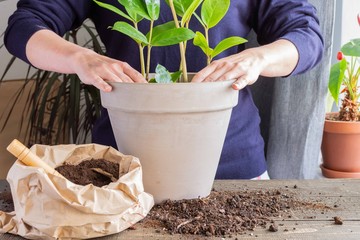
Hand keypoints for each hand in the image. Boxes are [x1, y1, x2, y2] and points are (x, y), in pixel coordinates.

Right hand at [26, 29, 146, 92]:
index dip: (143, 85)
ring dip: (122, 89)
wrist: (83, 58)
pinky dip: (103, 85)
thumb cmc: (103, 67)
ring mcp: (103, 70)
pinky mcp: (92, 74)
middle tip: (141, 101)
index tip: (150, 93)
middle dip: (135, 91)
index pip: (136, 76)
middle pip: (127, 81)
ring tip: (129, 99)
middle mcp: (114, 67)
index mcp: (122, 66)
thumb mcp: (118, 68)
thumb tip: (144, 87)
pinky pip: (98, 80)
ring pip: (115, 80)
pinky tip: (108, 89)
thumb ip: (129, 76)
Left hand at [191, 39, 298, 89]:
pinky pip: (242, 79)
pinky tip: (234, 87)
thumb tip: (196, 84)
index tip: (188, 90)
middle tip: (196, 97)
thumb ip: (210, 73)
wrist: (255, 57)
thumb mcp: (221, 65)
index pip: (203, 73)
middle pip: (212, 78)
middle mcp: (225, 66)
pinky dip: (238, 83)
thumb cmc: (234, 64)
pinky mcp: (247, 75)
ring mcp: (237, 69)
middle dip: (203, 87)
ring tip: (209, 95)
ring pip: (225, 78)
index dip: (195, 82)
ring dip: (217, 86)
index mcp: (217, 64)